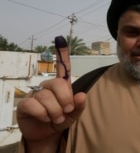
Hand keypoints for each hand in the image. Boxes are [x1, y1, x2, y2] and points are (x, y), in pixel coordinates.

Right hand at [17, 36, 85, 151]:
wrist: (47, 134)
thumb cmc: (61, 119)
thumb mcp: (73, 115)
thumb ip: (79, 106)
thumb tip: (82, 95)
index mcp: (61, 87)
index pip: (62, 68)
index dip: (62, 53)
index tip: (60, 38)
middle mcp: (48, 87)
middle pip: (57, 84)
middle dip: (65, 99)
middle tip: (67, 110)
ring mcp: (36, 94)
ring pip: (46, 97)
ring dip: (55, 111)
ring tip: (57, 119)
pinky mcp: (25, 104)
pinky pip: (33, 104)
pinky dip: (42, 113)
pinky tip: (45, 118)